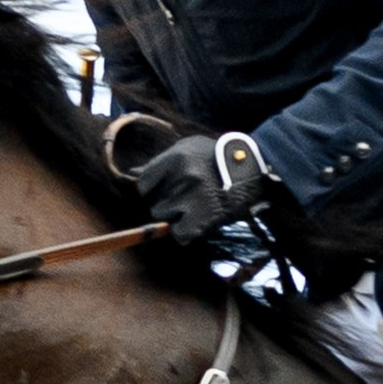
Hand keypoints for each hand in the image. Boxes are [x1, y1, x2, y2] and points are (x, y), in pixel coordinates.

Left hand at [128, 129, 275, 247]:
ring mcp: (192, 198)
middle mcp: (181, 177)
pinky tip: (200, 221)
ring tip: (197, 207)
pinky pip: (180, 234)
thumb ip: (159, 162)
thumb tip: (130, 173)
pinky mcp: (202, 218)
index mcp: (175, 158)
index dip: (153, 191)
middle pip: (154, 205)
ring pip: (166, 219)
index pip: (143, 184)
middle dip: (168, 204)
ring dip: (179, 218)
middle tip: (189, 198)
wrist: (252, 169)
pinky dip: (187, 232)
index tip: (167, 190)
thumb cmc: (217, 158)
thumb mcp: (188, 149)